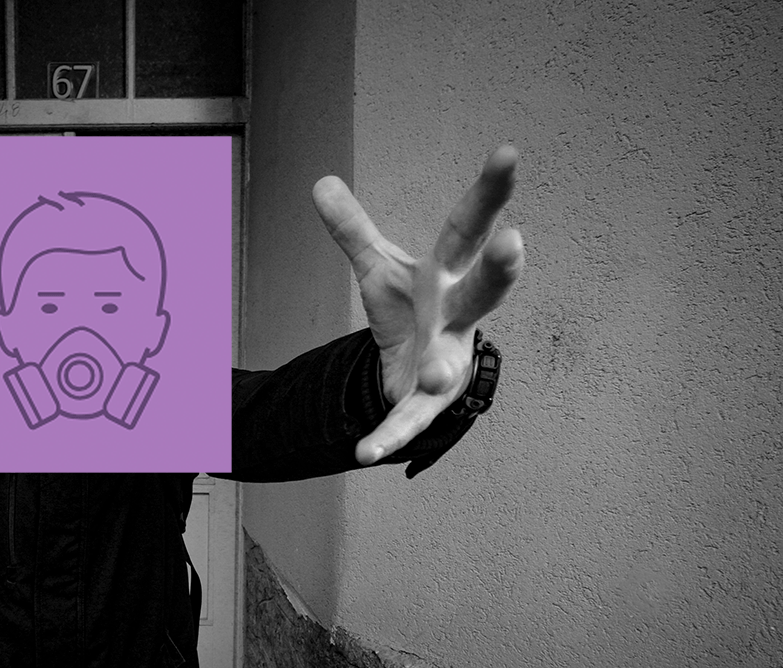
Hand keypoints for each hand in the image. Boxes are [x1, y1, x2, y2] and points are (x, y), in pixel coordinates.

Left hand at [313, 147, 523, 465]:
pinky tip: (364, 454)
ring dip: (444, 369)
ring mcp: (447, 359)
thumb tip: (318, 182)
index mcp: (447, 274)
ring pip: (451, 364)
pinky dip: (387, 436)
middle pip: (483, 289)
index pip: (468, 227)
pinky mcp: (425, 403)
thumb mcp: (379, 268)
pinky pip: (407, 421)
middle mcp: (457, 315)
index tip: (509, 152)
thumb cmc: (411, 311)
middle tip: (517, 241)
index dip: (490, 192)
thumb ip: (353, 229)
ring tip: (436, 374)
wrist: (417, 373)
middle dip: (499, 269)